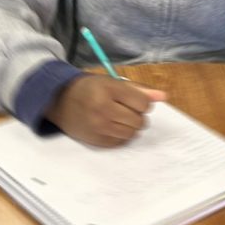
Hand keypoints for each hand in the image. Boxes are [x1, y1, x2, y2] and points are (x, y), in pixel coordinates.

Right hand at [46, 75, 166, 147]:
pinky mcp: (96, 140)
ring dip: (130, 126)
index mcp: (108, 90)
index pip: (143, 103)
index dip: (142, 102)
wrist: (60, 101)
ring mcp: (99, 127)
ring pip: (132, 133)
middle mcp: (104, 109)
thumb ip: (138, 89)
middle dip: (137, 115)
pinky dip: (121, 135)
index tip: (132, 100)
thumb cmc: (89, 88)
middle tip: (124, 108)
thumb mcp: (111, 82)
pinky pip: (121, 142)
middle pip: (139, 120)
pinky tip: (111, 126)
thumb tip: (164, 96)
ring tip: (118, 117)